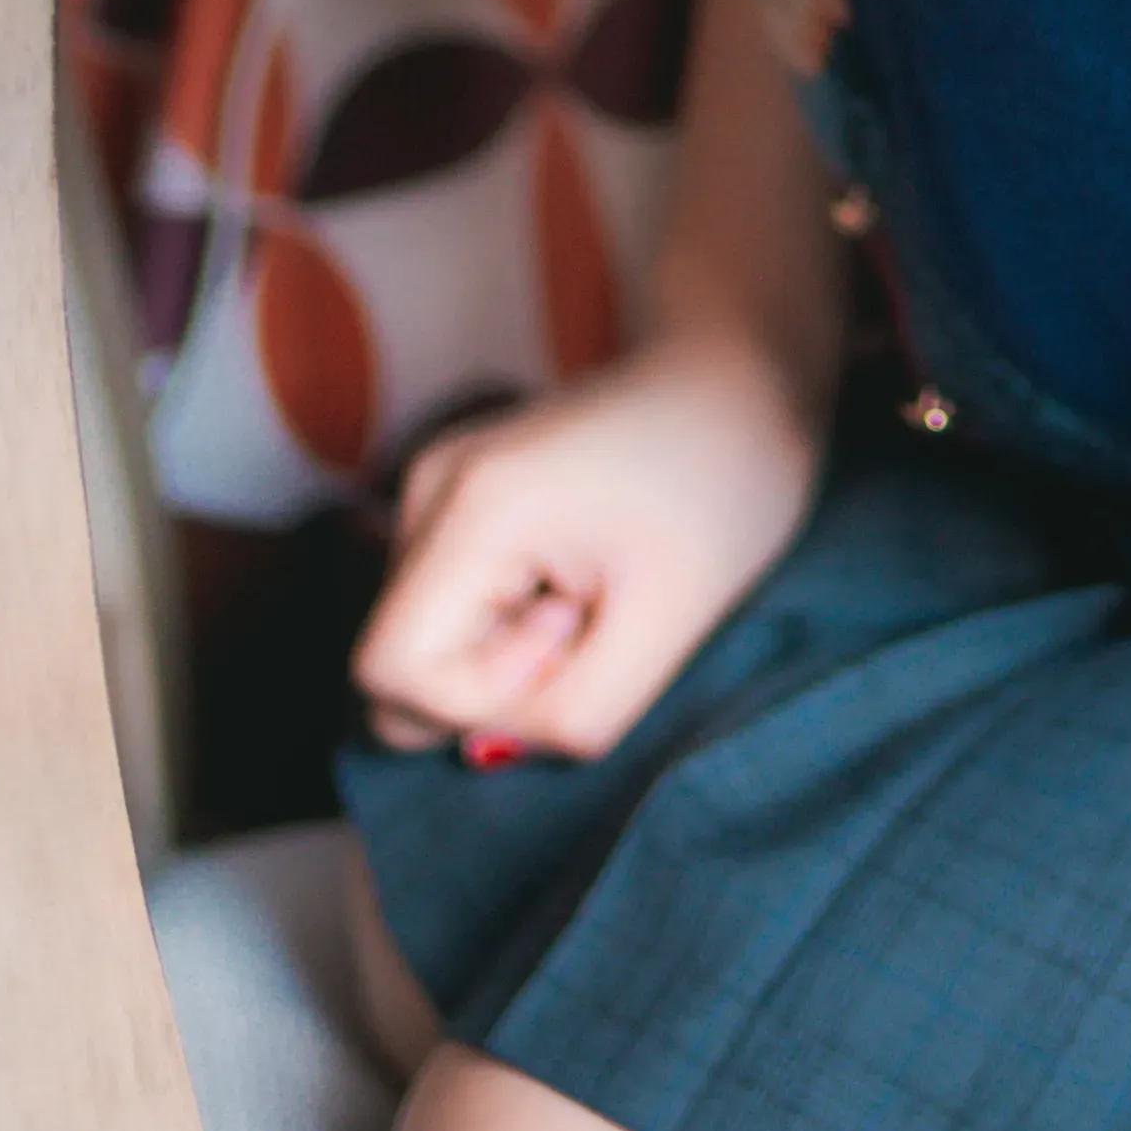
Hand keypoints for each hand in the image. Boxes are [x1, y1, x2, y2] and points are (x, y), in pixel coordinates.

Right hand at [351, 322, 826, 762]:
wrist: (744, 380)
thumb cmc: (725, 483)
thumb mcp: (671, 625)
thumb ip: (575, 712)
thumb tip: (483, 750)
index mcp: (471, 506)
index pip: (386, 672)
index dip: (476, 701)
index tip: (575, 638)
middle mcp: (429, 486)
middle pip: (395, 663)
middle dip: (494, 682)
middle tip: (590, 621)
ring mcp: (437, 484)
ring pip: (428, 641)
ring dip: (510, 653)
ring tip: (595, 590)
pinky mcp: (461, 496)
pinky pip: (453, 610)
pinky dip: (512, 622)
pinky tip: (581, 575)